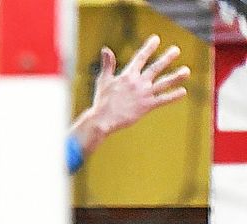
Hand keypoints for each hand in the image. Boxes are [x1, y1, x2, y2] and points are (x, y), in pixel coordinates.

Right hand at [73, 35, 189, 153]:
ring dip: (176, 77)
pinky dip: (173, 96)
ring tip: (186, 71)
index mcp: (127, 76)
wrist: (102, 120)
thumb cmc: (101, 102)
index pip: (140, 58)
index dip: (148, 48)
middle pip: (155, 68)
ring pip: (163, 83)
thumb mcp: (103, 81)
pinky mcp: (146, 106)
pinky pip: (163, 100)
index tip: (156, 39)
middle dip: (167, 58)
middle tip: (176, 50)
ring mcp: (144, 94)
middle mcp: (138, 83)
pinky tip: (183, 92)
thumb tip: (105, 49)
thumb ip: (107, 65)